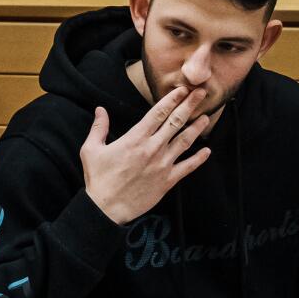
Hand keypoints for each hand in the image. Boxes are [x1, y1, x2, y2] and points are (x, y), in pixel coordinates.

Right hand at [81, 89, 210, 225]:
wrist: (106, 208)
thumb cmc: (98, 179)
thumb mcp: (91, 150)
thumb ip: (98, 127)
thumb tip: (100, 109)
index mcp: (135, 138)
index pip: (158, 112)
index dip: (172, 98)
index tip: (182, 89)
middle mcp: (152, 148)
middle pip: (176, 121)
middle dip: (189, 105)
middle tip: (201, 93)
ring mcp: (162, 164)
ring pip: (184, 141)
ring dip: (197, 128)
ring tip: (206, 117)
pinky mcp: (167, 181)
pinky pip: (187, 167)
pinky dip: (198, 159)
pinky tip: (207, 151)